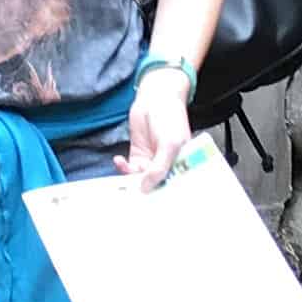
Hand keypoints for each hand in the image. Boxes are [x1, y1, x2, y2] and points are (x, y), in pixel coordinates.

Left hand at [119, 71, 192, 188]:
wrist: (155, 97)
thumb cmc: (170, 117)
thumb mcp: (170, 144)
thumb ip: (159, 167)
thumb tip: (146, 187)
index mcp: (183, 166)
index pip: (174, 187)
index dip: (164, 196)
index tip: (152, 204)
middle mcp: (168, 166)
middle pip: (156, 186)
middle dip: (144, 191)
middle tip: (133, 196)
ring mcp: (152, 161)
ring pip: (141, 179)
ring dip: (131, 179)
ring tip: (124, 175)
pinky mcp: (138, 155)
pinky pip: (130, 168)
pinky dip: (123, 167)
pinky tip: (119, 162)